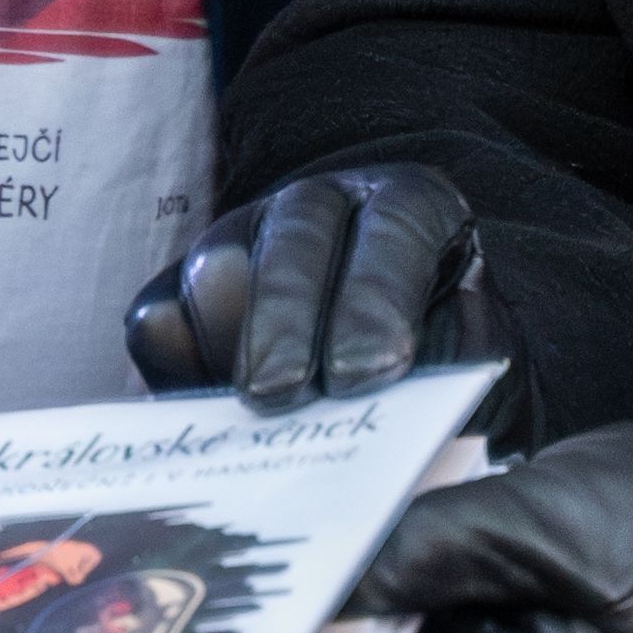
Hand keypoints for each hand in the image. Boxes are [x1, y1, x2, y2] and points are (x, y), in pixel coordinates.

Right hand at [128, 168, 511, 409]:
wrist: (403, 385)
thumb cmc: (444, 370)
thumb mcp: (472, 368)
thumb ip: (450, 377)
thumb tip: (411, 428)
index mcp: (413, 206)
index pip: (397, 224)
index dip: (378, 295)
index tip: (369, 371)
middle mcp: (326, 204)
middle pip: (294, 235)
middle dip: (286, 320)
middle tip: (284, 395)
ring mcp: (247, 234)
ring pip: (216, 267)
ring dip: (232, 347)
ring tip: (259, 415)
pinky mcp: (185, 284)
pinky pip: (159, 317)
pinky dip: (179, 369)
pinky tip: (220, 413)